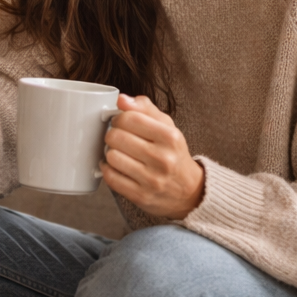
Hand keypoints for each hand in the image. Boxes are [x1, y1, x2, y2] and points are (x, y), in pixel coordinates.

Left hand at [101, 94, 205, 218]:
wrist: (189, 191)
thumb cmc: (174, 154)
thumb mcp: (167, 126)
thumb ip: (145, 108)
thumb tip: (121, 99)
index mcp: (170, 137)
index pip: (130, 118)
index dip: (118, 118)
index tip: (120, 122)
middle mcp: (163, 159)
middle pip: (116, 137)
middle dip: (112, 135)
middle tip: (117, 138)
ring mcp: (152, 180)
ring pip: (111, 157)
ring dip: (109, 153)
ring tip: (117, 152)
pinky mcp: (141, 196)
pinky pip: (111, 178)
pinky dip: (107, 170)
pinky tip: (114, 167)